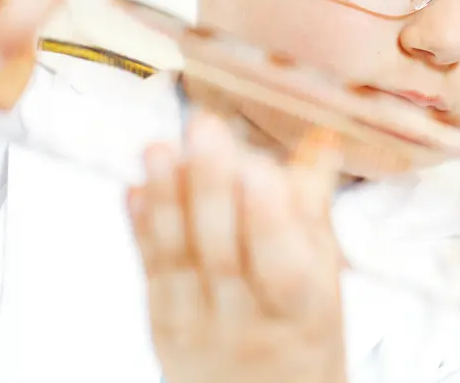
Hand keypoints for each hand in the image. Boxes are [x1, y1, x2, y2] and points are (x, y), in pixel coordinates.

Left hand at [128, 112, 347, 382]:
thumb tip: (321, 138)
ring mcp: (198, 326)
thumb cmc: (301, 330)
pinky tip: (135, 188)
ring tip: (158, 147)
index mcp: (301, 309)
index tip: (260, 168)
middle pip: (223, 255)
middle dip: (212, 189)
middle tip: (205, 129)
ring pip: (179, 262)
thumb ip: (313, 207)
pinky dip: (141, 230)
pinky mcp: (162, 326)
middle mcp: (246, 321)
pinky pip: (151, 276)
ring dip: (167, 201)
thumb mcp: (324, 277)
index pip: (283, 265)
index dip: (270, 219)